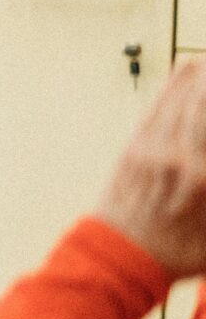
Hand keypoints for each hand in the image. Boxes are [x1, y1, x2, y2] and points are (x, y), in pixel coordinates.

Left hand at [96, 60, 205, 279]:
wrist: (122, 257)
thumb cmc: (179, 251)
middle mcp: (187, 161)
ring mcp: (158, 153)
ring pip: (184, 104)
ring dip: (198, 80)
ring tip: (205, 61)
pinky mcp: (135, 149)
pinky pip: (158, 111)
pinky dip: (172, 89)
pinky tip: (182, 74)